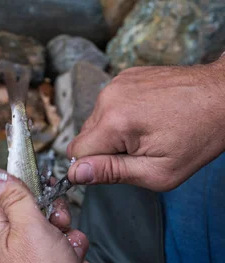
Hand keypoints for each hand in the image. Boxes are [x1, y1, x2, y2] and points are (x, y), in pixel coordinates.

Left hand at [0, 168, 95, 262]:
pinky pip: (65, 259)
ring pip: (56, 236)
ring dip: (71, 245)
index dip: (28, 189)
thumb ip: (12, 196)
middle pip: (35, 213)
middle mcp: (7, 248)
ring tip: (69, 261)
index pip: (5, 194)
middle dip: (57, 220)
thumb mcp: (29, 228)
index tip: (46, 190)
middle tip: (59, 230)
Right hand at [67, 59, 224, 190]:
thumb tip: (76, 173)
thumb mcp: (157, 171)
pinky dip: (122, 115)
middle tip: (141, 150)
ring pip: (96, 122)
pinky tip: (148, 116)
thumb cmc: (198, 136)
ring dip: (114, 132)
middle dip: (106, 149)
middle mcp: (109, 97)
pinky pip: (109, 105)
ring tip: (148, 131)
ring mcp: (116, 83)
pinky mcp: (125, 77)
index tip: (119, 166)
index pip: (76, 153)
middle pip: (85, 136)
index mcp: (114, 121)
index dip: (95, 166)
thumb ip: (112, 173)